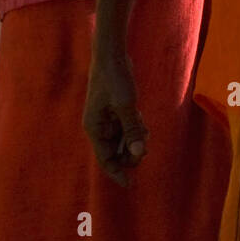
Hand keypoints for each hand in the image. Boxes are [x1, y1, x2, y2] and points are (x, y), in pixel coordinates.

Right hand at [82, 52, 147, 186]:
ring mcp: (108, 120)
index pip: (105, 159)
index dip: (117, 173)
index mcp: (95, 128)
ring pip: (124, 141)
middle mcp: (99, 127)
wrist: (112, 55)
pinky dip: (136, 129)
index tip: (130, 185)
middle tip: (144, 143)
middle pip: (116, 152)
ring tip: (143, 130)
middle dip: (131, 152)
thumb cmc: (115, 78)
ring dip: (135, 140)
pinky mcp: (116, 112)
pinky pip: (127, 129)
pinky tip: (141, 119)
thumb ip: (132, 130)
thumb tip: (139, 154)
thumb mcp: (126, 105)